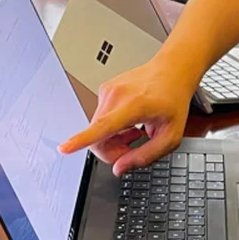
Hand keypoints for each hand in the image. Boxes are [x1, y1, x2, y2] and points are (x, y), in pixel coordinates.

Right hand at [59, 60, 193, 174]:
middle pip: (98, 137)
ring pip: (97, 129)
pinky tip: (130, 123)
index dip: (81, 140)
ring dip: (114, 139)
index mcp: (134, 105)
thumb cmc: (173, 99)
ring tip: (136, 133)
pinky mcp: (104, 90)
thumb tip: (119, 168)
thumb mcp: (171, 136)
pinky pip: (100, 119)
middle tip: (132, 150)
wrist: (172, 71)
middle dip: (113, 151)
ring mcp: (108, 91)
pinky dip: (113, 128)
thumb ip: (145, 156)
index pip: (103, 126)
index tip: (65, 147)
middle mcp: (117, 95)